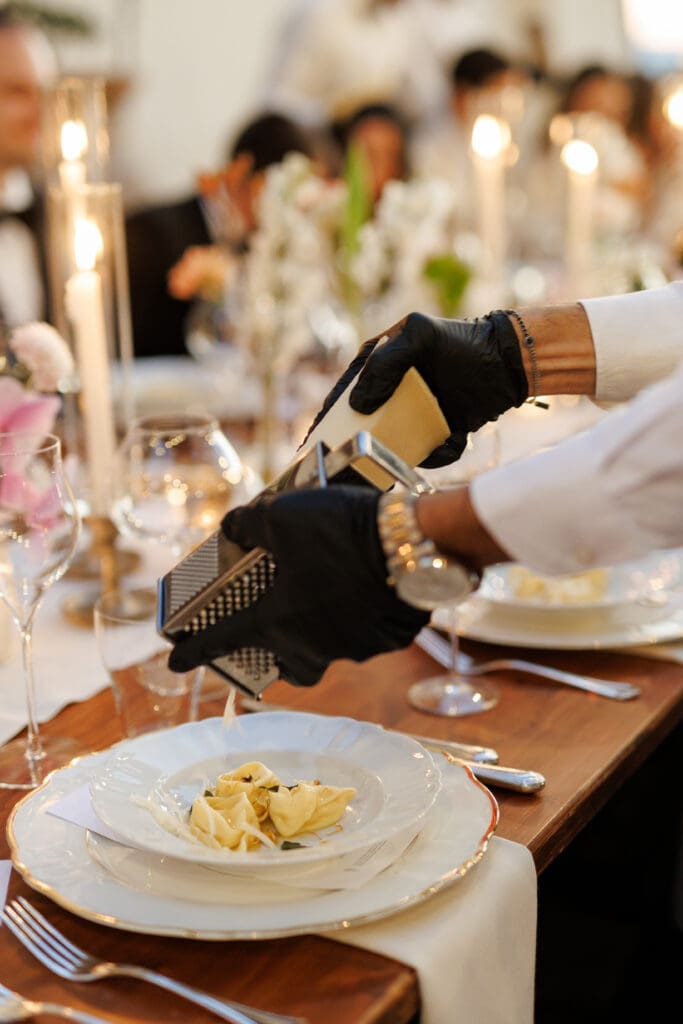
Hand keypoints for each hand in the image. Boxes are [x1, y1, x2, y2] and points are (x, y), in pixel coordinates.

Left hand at [168, 486, 428, 685]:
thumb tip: (231, 528)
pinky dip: (355, 621)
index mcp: (274, 621)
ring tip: (321, 605)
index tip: (173, 662)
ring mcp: (350, 648)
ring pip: (324, 653)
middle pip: (282, 664)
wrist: (410, 546)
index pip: (219, 642)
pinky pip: (362, 639)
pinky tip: (361, 594)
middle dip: (270, 656)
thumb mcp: (280, 515)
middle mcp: (309, 645)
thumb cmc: (337, 532)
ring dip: (315, 635)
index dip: (192, 652)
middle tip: (269, 635)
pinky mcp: (384, 642)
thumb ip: (247, 525)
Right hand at [304, 311, 527, 466]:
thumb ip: (386, 363)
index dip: (325, 422)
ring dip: (407, 455)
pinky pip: (427, 453)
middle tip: (357, 467)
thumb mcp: (420, 338)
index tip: (312, 447)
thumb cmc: (462, 343)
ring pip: (394, 446)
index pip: (343, 395)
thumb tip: (359, 404)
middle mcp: (391, 392)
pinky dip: (440, 453)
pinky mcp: (436, 432)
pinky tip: (457, 438)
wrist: (507, 364)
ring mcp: (412, 414)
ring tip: (427, 447)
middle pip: (363, 429)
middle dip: (362, 449)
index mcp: (376, 364)